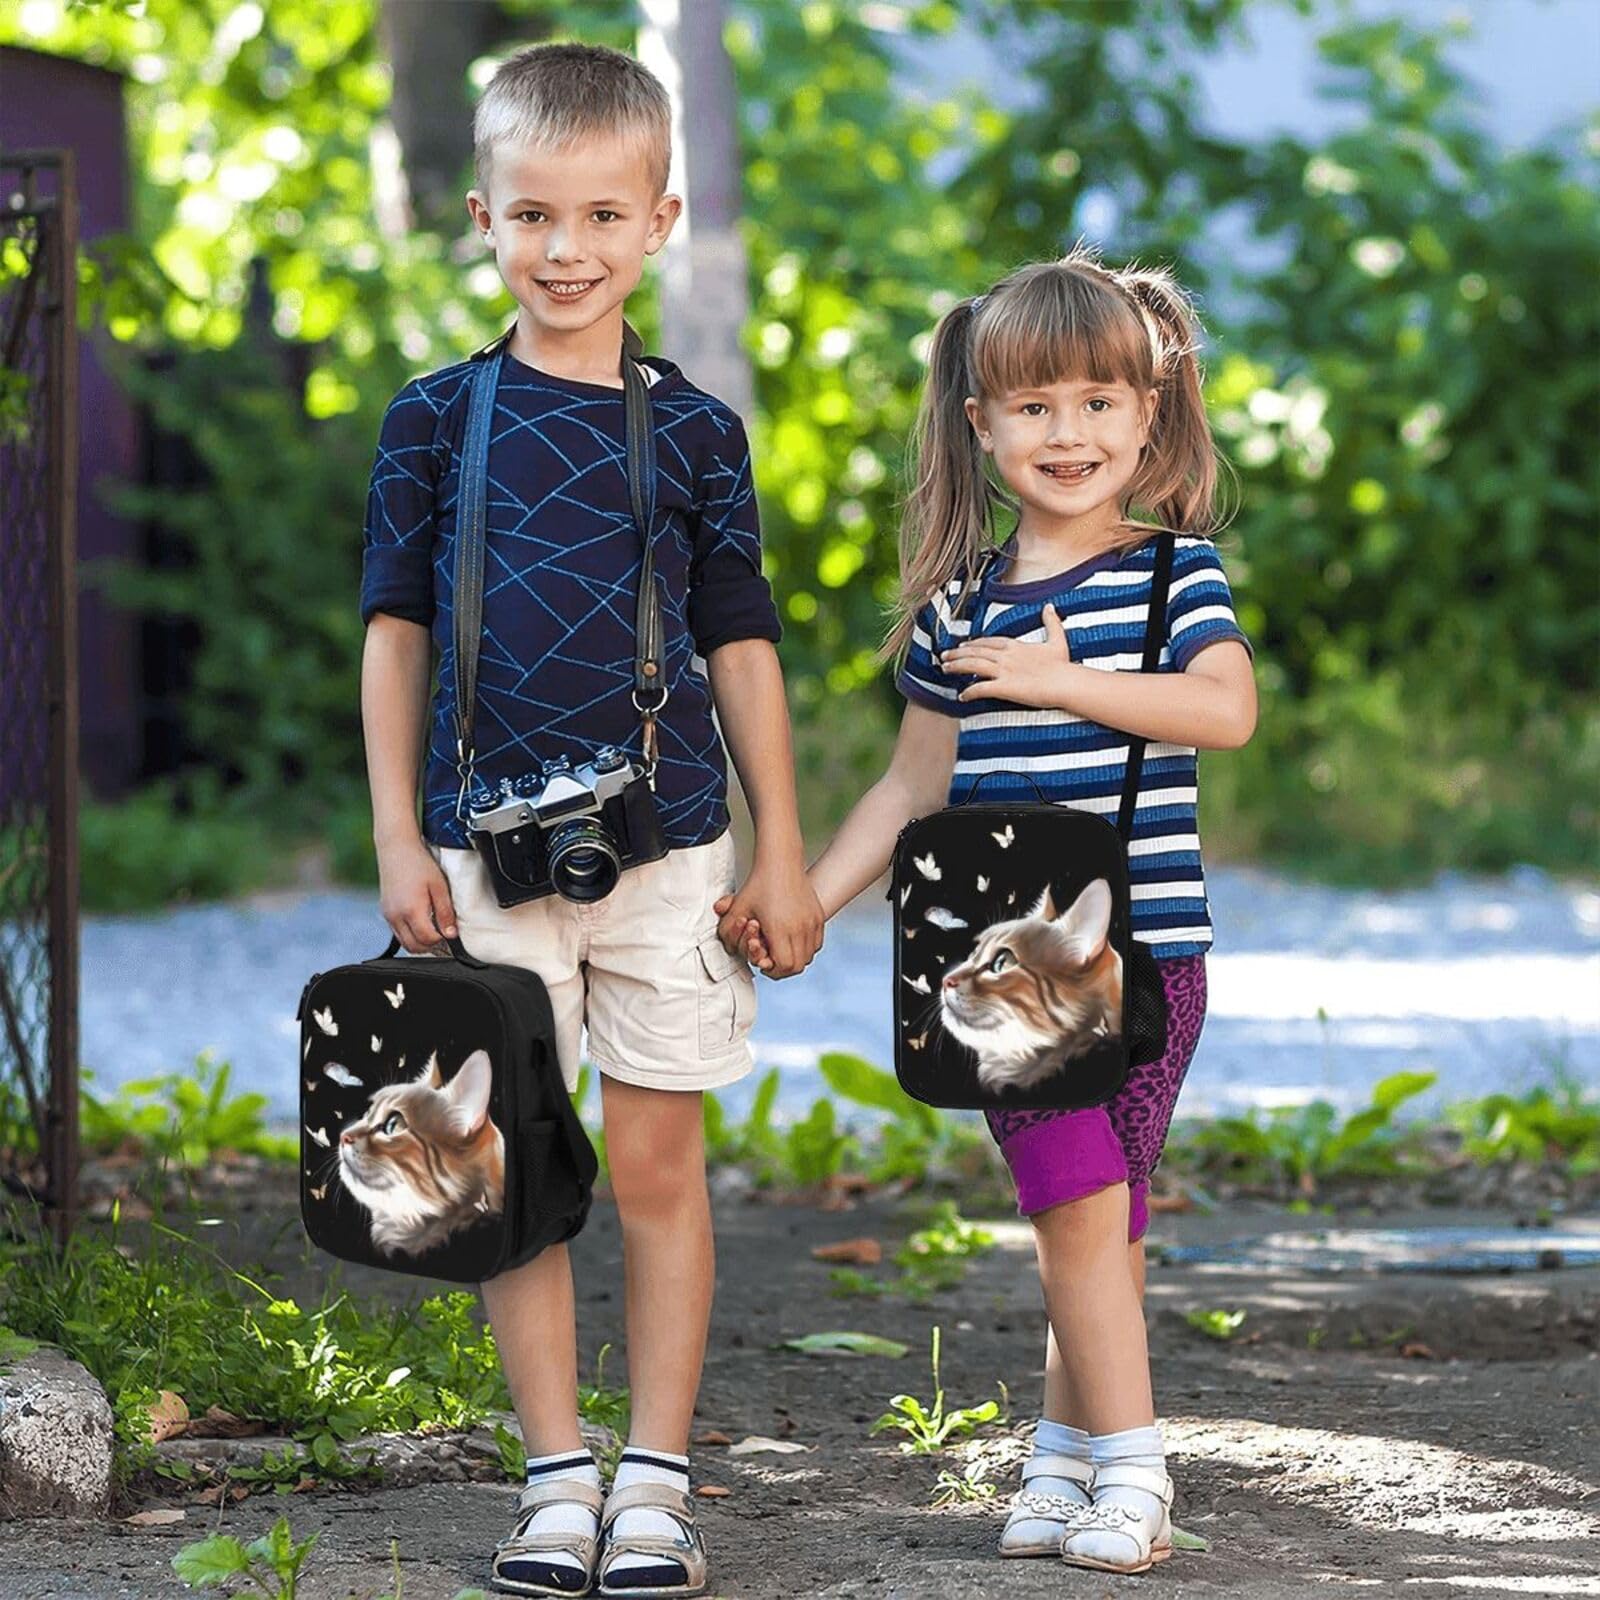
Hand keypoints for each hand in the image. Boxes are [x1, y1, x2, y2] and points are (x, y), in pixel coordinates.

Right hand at [377, 836, 457, 952]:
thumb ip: (445, 912)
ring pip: (404, 942)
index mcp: (411, 910)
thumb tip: (451, 933)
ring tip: (434, 932)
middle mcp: (396, 916)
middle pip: (414, 946)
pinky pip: (398, 932)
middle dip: (431, 947)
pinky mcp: (385, 911)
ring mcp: (388, 915)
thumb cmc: (418, 863)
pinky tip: (421, 924)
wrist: (396, 848)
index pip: (427, 939)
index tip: (450, 934)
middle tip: (443, 938)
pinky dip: (410, 935)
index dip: (442, 941)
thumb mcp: (439, 886)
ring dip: (419, 942)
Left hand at [713, 857, 823, 978]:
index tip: (763, 964)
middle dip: (783, 968)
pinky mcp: (819, 916)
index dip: (773, 970)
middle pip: (798, 966)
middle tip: (771, 961)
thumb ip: (727, 932)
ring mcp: (812, 922)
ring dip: (795, 958)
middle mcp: (800, 927)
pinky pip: (816, 943)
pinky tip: (792, 939)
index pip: (784, 966)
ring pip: (809, 956)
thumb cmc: (758, 884)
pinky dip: (806, 947)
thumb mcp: (737, 908)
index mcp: (780, 928)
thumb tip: (730, 949)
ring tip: (781, 950)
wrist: (781, 862)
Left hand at [939, 603, 1074, 706]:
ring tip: (944, 669)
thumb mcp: (1057, 640)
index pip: (989, 642)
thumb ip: (1051, 623)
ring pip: (973, 666)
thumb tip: (1050, 606)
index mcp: (1015, 646)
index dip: (974, 643)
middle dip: (958, 653)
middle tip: (944, 656)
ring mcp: (1003, 671)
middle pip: (976, 652)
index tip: (963, 645)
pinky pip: (981, 689)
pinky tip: (962, 696)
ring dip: (957, 667)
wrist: (1065, 682)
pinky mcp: (1004, 687)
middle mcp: (1006, 657)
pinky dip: (969, 692)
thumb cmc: (1062, 665)